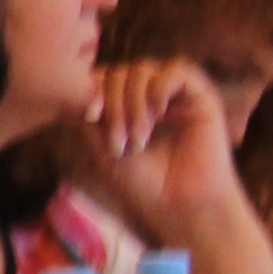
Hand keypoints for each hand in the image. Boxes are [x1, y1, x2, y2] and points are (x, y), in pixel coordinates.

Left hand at [88, 61, 249, 244]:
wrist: (179, 204)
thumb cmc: (141, 181)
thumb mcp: (101, 144)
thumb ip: (87, 113)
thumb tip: (71, 85)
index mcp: (124, 104)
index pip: (100, 77)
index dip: (90, 90)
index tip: (88, 118)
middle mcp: (148, 95)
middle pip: (119, 72)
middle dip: (112, 104)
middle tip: (118, 142)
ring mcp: (174, 94)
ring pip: (143, 69)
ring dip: (133, 102)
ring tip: (138, 138)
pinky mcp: (201, 97)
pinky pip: (177, 70)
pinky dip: (160, 88)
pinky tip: (159, 114)